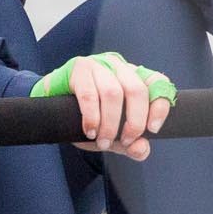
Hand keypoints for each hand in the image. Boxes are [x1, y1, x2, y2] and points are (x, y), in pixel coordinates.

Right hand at [30, 53, 177, 159]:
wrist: (52, 105)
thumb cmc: (88, 116)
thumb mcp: (113, 134)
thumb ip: (130, 144)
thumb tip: (141, 149)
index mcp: (134, 77)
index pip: (158, 82)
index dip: (160, 106)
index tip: (153, 129)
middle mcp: (119, 67)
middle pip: (137, 90)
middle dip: (134, 121)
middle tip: (125, 141)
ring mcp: (98, 65)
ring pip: (113, 93)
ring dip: (110, 123)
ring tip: (103, 141)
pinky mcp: (78, 70)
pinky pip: (89, 94)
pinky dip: (93, 118)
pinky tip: (90, 131)